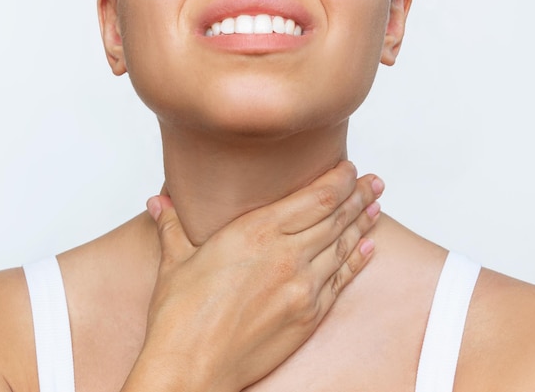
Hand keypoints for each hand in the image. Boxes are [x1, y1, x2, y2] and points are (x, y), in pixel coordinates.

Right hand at [124, 161, 383, 391]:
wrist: (193, 367)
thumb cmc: (181, 317)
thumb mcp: (175, 262)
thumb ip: (171, 226)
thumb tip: (157, 202)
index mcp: (255, 232)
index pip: (315, 197)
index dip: (338, 180)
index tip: (349, 168)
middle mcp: (286, 254)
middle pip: (336, 216)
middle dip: (359, 195)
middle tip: (375, 182)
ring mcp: (302, 286)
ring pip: (343, 245)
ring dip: (363, 223)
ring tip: (377, 207)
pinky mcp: (309, 315)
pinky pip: (342, 280)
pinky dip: (357, 261)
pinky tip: (369, 248)